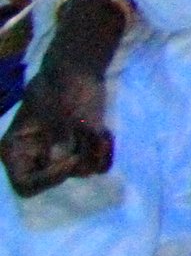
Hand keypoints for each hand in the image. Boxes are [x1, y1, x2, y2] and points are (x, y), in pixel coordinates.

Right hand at [2, 56, 111, 196]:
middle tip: (96, 139)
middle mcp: (36, 160)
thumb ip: (63, 136)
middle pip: (57, 179)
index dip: (50, 178)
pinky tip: (107, 134)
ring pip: (81, 171)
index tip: (73, 159)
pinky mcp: (81, 151)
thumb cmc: (58, 87)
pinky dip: (106, 152)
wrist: (77, 70)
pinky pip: (98, 165)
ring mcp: (60, 157)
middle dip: (79, 160)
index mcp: (16, 151)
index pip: (26, 185)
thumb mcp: (57, 111)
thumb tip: (71, 160)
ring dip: (95, 152)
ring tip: (101, 130)